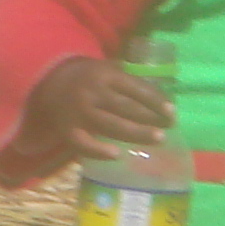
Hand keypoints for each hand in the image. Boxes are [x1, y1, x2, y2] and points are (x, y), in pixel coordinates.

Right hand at [28, 56, 175, 162]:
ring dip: (136, 133)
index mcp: (105, 75)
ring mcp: (80, 112)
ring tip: (158, 139)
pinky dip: (98, 151)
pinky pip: (83, 144)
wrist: (52, 83)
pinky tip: (116, 155)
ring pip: (110, 125)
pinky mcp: (69, 131)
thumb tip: (163, 102)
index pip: (136, 88)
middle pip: (126, 107)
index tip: (172, 113)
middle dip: (150, 118)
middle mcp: (93, 93)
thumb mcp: (109, 70)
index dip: (156, 101)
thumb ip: (130, 83)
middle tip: (169, 127)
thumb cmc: (91, 79)